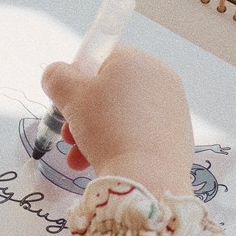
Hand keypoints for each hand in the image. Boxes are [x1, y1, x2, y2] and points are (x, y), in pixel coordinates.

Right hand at [41, 46, 193, 196]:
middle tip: (69, 138)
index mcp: (136, 60)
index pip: (100, 59)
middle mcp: (160, 77)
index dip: (78, 82)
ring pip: (123, 116)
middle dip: (83, 116)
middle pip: (111, 91)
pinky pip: (140, 133)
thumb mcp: (70, 97)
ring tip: (79, 159)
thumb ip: (57, 77)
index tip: (67, 107)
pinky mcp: (178, 134)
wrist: (146, 175)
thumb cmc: (106, 129)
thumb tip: (56, 73)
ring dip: (95, 135)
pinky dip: (121, 145)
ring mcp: (174, 106)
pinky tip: (106, 164)